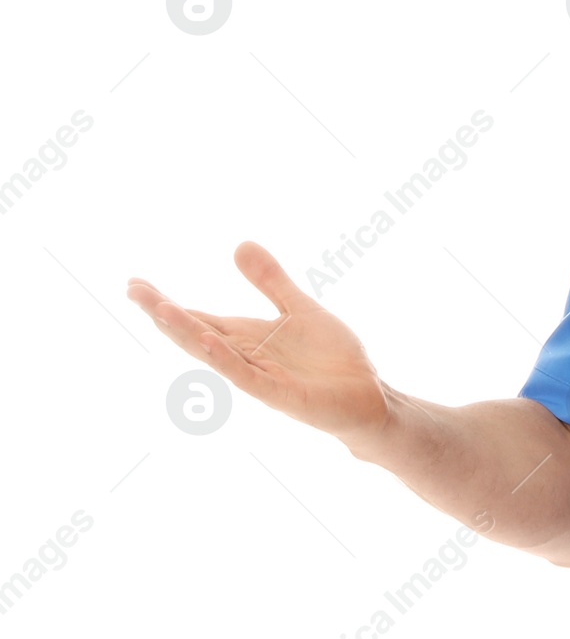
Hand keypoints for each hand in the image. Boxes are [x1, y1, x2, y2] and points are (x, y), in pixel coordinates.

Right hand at [127, 241, 389, 443]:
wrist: (368, 395)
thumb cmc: (332, 358)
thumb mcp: (299, 308)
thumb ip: (271, 281)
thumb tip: (240, 244)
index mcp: (247, 337)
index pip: (199, 318)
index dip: (167, 303)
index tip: (134, 284)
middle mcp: (246, 357)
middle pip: (196, 332)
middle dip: (164, 313)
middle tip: (132, 290)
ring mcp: (260, 377)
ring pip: (215, 353)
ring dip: (187, 333)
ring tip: (159, 309)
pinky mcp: (281, 394)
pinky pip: (247, 376)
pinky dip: (227, 360)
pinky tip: (209, 340)